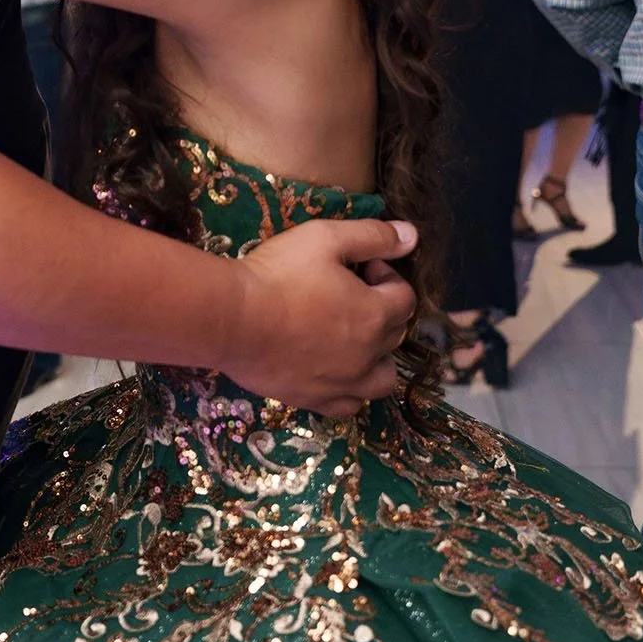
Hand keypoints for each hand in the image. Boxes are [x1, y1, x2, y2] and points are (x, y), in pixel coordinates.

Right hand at [225, 216, 417, 415]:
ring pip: (382, 378)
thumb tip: (411, 235)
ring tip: (351, 338)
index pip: (404, 296)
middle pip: (395, 334)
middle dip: (380, 309)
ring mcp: (342, 383)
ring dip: (378, 357)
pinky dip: (351, 390)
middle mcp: (367, 355)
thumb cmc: (278, 274)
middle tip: (346, 291)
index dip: (386, 276)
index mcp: (375, 314)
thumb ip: (372, 236)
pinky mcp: (314, 400)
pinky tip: (334, 371)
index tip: (359, 266)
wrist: (230, 319)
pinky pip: (349, 405)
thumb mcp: (325, 238)